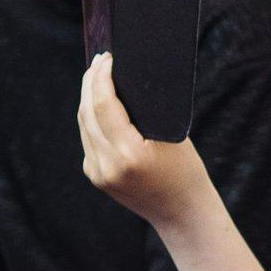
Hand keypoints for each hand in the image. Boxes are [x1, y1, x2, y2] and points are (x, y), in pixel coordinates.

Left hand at [78, 53, 217, 232]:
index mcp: (129, 154)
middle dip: (91, 82)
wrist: (181, 212)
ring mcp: (98, 173)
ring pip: (84, 125)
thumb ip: (145, 113)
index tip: (107, 58)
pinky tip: (99, 104)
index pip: (104, 105)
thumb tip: (125, 82)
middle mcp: (108, 165)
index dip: (101, 78)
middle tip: (100, 61)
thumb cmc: (186, 170)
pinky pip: (89, 139)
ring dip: (88, 98)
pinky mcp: (96, 176)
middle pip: (88, 112)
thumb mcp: (173, 135)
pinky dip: (92, 118)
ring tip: (97, 76)